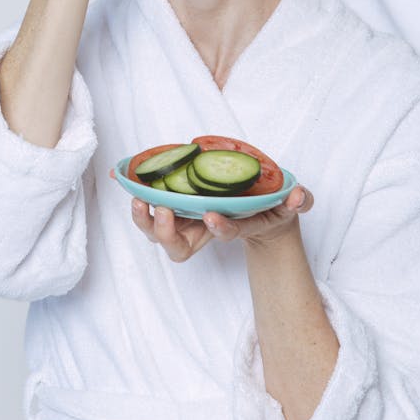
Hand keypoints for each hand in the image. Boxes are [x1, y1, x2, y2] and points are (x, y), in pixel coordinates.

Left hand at [128, 185, 313, 262]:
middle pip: (177, 245)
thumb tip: (299, 196)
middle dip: (166, 231)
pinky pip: (148, 205)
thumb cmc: (267, 207)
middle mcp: (202, 229)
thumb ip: (297, 201)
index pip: (221, 235)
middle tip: (163, 208)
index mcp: (229, 228)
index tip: (212, 216)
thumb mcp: (288, 205)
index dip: (219, 229)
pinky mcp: (171, 203)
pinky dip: (133, 191)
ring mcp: (184, 219)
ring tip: (138, 197)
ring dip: (144, 217)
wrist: (252, 207)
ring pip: (157, 231)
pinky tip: (119, 174)